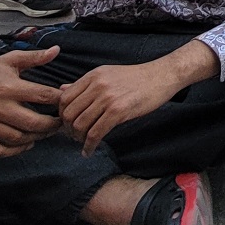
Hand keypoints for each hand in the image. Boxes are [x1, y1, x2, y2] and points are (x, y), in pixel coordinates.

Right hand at [0, 46, 64, 158]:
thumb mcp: (9, 61)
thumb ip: (34, 57)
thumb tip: (57, 50)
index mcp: (9, 87)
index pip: (43, 96)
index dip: (59, 101)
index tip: (66, 102)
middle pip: (34, 123)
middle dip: (52, 125)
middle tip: (59, 123)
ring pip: (19, 139)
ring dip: (36, 137)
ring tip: (44, 132)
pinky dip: (15, 151)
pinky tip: (25, 143)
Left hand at [60, 60, 185, 155]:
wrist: (162, 75)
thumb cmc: (137, 77)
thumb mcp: (108, 74)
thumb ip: (85, 83)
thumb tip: (62, 89)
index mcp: (92, 76)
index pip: (64, 98)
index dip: (62, 115)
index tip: (68, 125)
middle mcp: (97, 85)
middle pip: (69, 113)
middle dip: (68, 130)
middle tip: (75, 137)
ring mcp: (107, 97)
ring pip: (80, 125)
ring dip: (78, 139)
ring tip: (84, 143)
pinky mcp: (119, 110)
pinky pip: (95, 133)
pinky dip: (89, 145)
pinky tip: (90, 150)